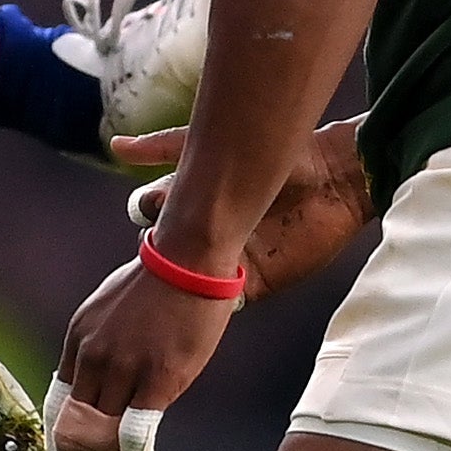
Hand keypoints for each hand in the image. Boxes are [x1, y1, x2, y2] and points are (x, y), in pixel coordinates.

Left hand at [48, 256, 237, 450]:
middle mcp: (93, 359)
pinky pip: (136, 434)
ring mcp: (123, 370)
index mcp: (78, 342)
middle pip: (77, 428)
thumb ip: (100, 346)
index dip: (57, 444)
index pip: (57, 404)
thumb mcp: (109, 309)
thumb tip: (103, 378)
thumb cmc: (158, 280)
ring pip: (105, 437)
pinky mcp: (157, 379)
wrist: (188, 257)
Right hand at [111, 115, 373, 295]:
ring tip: (181, 276)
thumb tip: (116, 146)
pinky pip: (223, 305)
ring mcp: (228, 264)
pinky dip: (212, 304)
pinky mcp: (255, 285)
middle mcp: (207, 236)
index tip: (156, 209)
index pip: (154, 220)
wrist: (334, 174)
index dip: (151, 217)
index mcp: (194, 206)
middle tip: (164, 251)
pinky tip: (207, 293)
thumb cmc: (281, 154)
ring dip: (181, 285)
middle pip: (166, 257)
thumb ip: (163, 147)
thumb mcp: (215, 146)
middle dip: (162, 257)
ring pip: (188, 284)